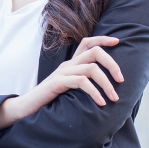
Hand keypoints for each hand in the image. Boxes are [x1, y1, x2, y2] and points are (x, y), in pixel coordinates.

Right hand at [0, 36, 124, 132]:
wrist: (26, 108)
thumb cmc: (50, 101)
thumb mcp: (68, 89)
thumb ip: (81, 83)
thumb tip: (104, 87)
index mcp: (71, 64)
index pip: (87, 43)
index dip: (103, 39)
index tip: (118, 42)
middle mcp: (68, 65)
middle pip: (94, 52)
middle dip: (112, 64)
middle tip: (121, 80)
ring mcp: (62, 73)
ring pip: (91, 68)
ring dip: (106, 83)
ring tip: (114, 98)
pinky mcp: (57, 83)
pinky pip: (81, 82)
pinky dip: (95, 92)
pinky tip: (100, 103)